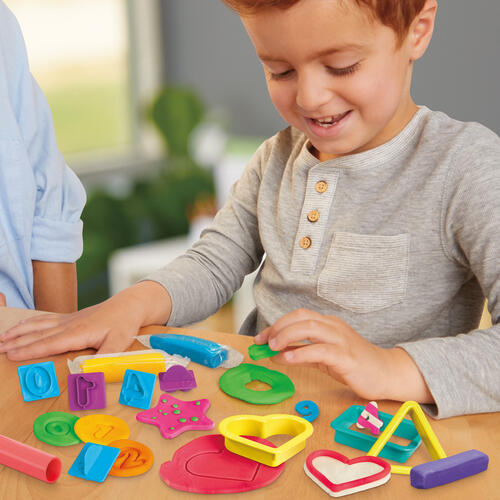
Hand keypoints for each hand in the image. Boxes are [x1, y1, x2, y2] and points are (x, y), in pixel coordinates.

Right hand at [0, 281, 171, 360]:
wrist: (129, 304)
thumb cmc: (124, 324)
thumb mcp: (120, 343)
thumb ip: (104, 359)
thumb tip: (89, 372)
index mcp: (78, 333)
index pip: (49, 343)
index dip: (29, 350)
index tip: (11, 355)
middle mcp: (69, 325)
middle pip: (38, 334)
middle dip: (16, 342)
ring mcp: (69, 319)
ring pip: (39, 325)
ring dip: (19, 331)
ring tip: (1, 338)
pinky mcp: (71, 317)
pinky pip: (45, 320)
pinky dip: (30, 323)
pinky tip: (22, 325)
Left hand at [254, 308, 432, 402]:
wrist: (387, 373)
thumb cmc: (354, 364)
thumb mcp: (323, 357)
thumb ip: (301, 353)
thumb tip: (276, 353)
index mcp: (328, 324)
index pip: (298, 316)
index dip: (277, 324)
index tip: (260, 338)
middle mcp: (333, 327)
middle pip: (302, 317)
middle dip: (278, 327)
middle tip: (262, 342)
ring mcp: (341, 340)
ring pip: (310, 328)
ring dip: (287, 336)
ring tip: (272, 347)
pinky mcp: (346, 357)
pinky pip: (321, 351)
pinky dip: (301, 354)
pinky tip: (288, 360)